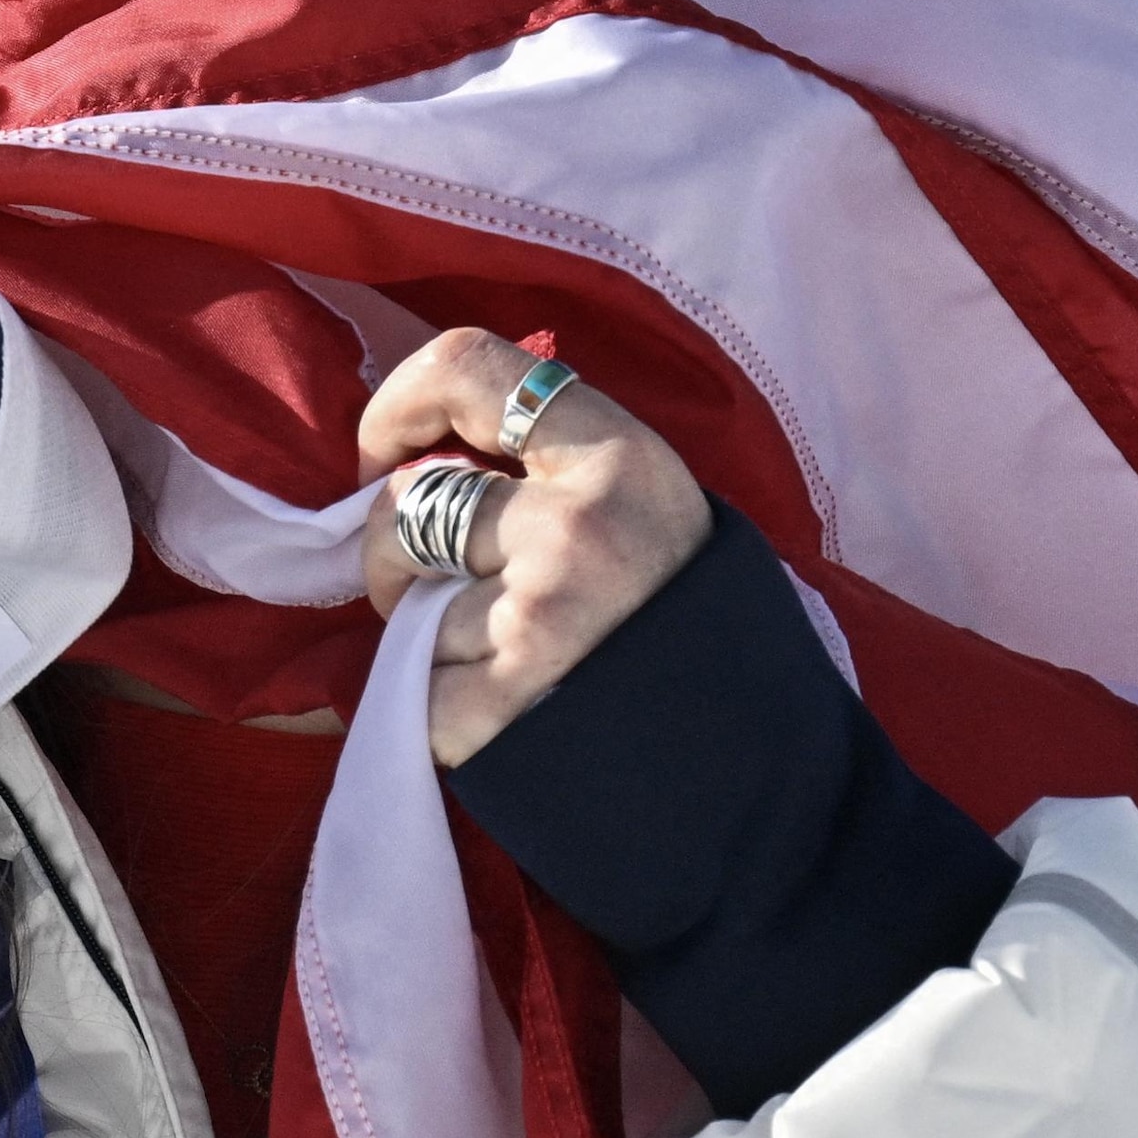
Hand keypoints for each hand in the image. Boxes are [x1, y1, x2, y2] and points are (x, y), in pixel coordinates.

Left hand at [355, 330, 710, 765]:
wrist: (754, 769)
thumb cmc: (683, 630)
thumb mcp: (649, 509)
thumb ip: (553, 469)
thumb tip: (417, 464)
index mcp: (620, 457)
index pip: (466, 367)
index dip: (398, 405)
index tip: (383, 453)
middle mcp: (578, 526)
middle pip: (407, 505)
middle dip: (398, 555)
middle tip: (443, 595)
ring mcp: (540, 617)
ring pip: (404, 604)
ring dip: (424, 640)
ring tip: (498, 665)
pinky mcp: (502, 709)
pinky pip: (410, 690)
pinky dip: (432, 710)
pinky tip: (495, 719)